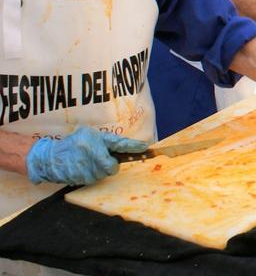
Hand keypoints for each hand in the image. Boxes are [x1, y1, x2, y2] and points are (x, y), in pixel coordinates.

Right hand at [26, 126, 148, 184]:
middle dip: (110, 165)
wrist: (50, 157)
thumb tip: (126, 148)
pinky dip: (90, 175)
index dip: (133, 147)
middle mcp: (92, 153)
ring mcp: (85, 167)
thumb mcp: (89, 135)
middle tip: (101, 160)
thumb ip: (107, 141)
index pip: (119, 144)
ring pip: (103, 174)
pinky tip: (81, 168)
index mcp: (96, 140)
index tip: (146, 148)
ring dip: (99, 170)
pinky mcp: (80, 178)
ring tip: (87, 162)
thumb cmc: (73, 144)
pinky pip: (93, 180)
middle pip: (112, 167)